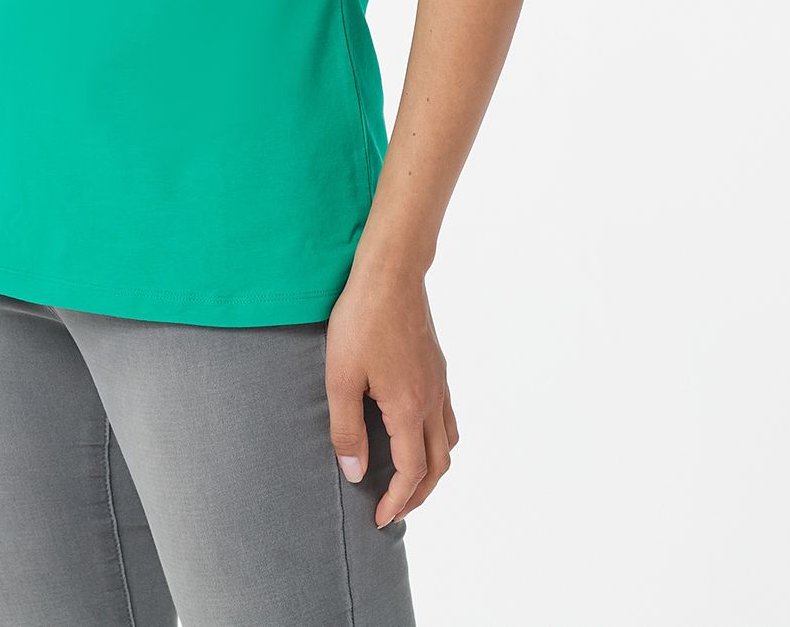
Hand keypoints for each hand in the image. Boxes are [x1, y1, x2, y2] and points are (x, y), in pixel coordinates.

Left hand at [324, 257, 457, 527]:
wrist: (391, 274)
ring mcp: (439, 383)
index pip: (411, 473)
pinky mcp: (437, 367)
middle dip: (419, 495)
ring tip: (407, 479)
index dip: (397, 501)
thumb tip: (356, 474)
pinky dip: (436, 440)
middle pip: (438, 465)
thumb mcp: (341, 378)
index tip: (379, 516)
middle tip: (394, 509)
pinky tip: (414, 432)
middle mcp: (431, 400)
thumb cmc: (360, 321)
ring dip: (431, 469)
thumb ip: (347, 430)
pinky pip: (447, 417)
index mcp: (408, 408)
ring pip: (448, 441)